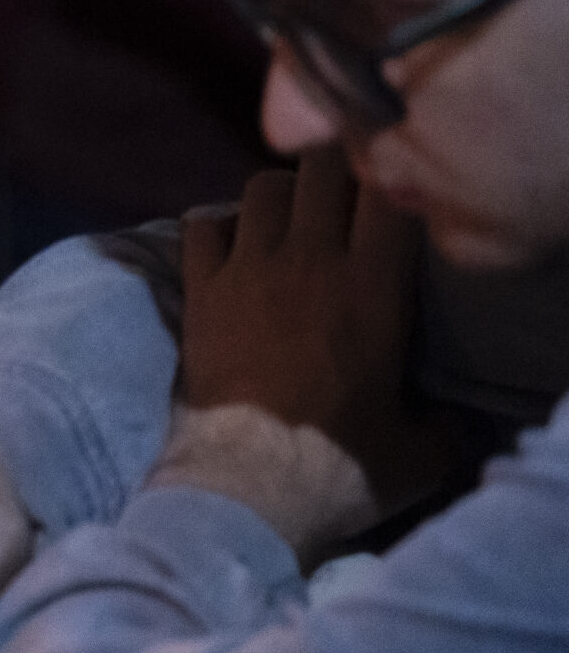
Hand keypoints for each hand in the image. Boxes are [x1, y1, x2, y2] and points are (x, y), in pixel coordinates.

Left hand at [153, 150, 447, 557]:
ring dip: (279, 195)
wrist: (250, 483)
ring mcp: (248, 270)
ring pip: (262, 187)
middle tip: (341, 196)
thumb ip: (444, 416)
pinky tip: (229, 249)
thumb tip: (453, 412)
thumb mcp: (421, 448)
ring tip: (289, 221)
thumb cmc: (343, 467)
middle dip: (334, 169)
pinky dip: (214, 228)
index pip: (388, 192)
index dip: (391, 179)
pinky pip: (200, 226)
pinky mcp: (199, 290)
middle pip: (321, 169)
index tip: (392, 195)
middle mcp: (310, 261)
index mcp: (374, 288)